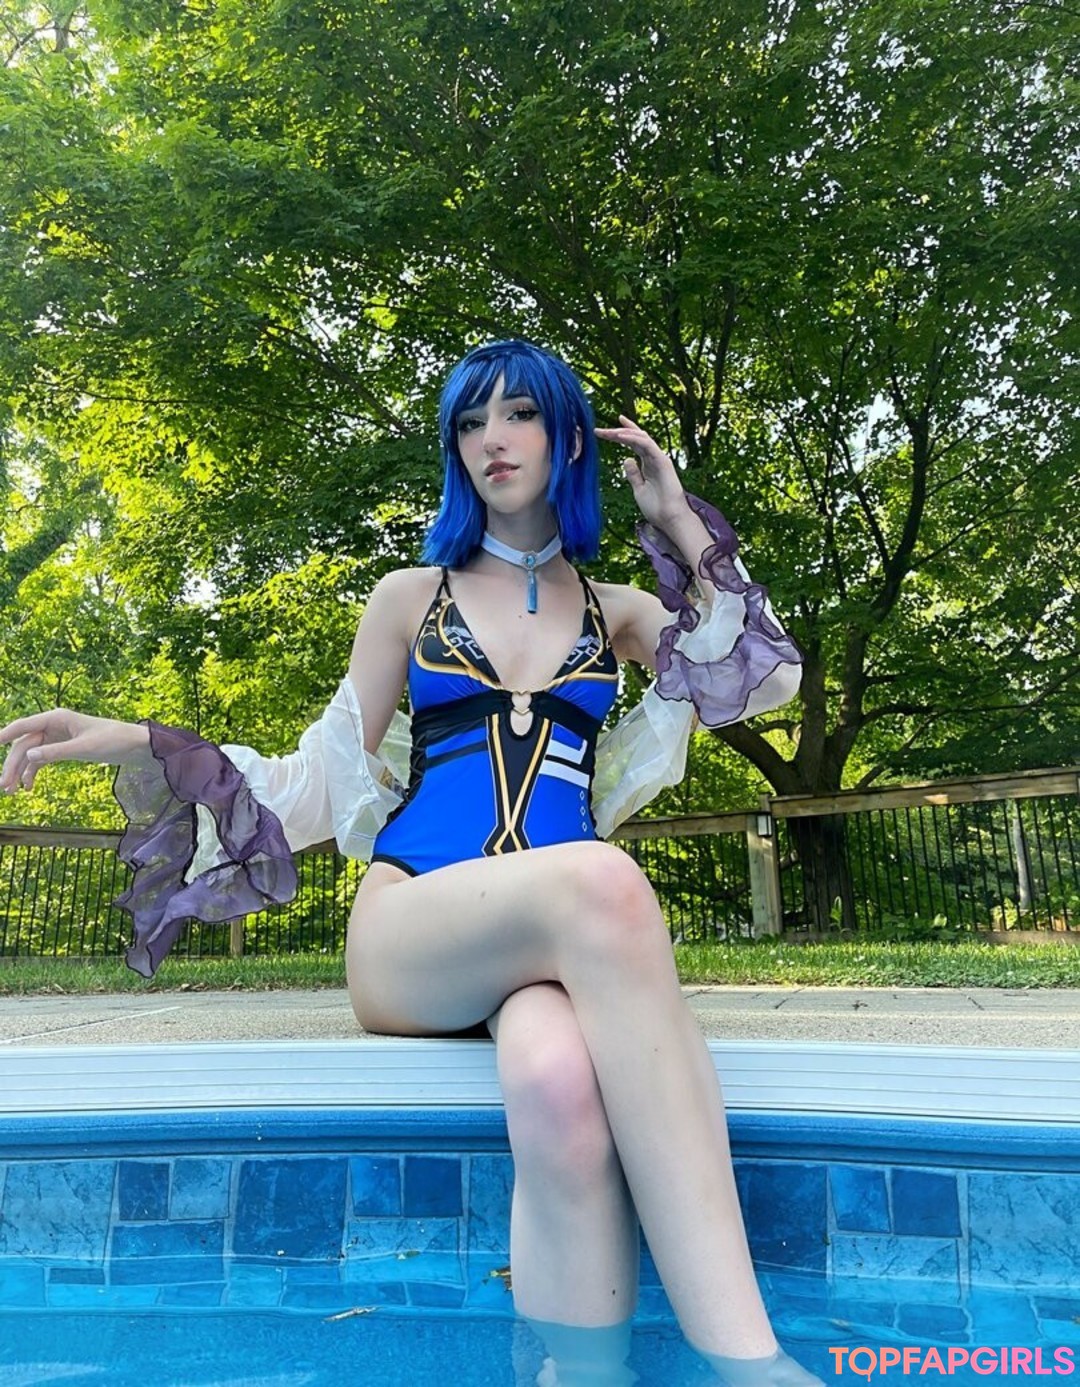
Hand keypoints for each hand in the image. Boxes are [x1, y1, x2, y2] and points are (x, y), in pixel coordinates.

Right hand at [0, 709, 150, 793]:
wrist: (133, 746)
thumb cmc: (113, 740)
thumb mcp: (84, 748)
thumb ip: (56, 752)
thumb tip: (29, 755)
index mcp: (57, 718)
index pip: (24, 725)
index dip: (5, 735)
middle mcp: (53, 726)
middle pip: (24, 745)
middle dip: (12, 765)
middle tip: (3, 786)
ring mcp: (56, 738)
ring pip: (30, 755)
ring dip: (19, 772)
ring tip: (10, 792)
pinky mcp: (62, 749)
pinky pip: (41, 761)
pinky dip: (33, 774)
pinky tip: (27, 788)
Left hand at [594, 416, 688, 530]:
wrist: (669, 519)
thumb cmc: (657, 507)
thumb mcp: (638, 489)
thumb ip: (633, 475)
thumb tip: (626, 460)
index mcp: (648, 464)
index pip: (633, 444)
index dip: (621, 435)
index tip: (605, 431)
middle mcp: (653, 458)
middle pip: (635, 438)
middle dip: (617, 432)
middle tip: (598, 431)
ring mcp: (659, 458)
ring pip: (641, 438)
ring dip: (624, 432)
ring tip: (608, 432)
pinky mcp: (663, 461)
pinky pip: (647, 445)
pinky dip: (633, 439)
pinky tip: (620, 436)